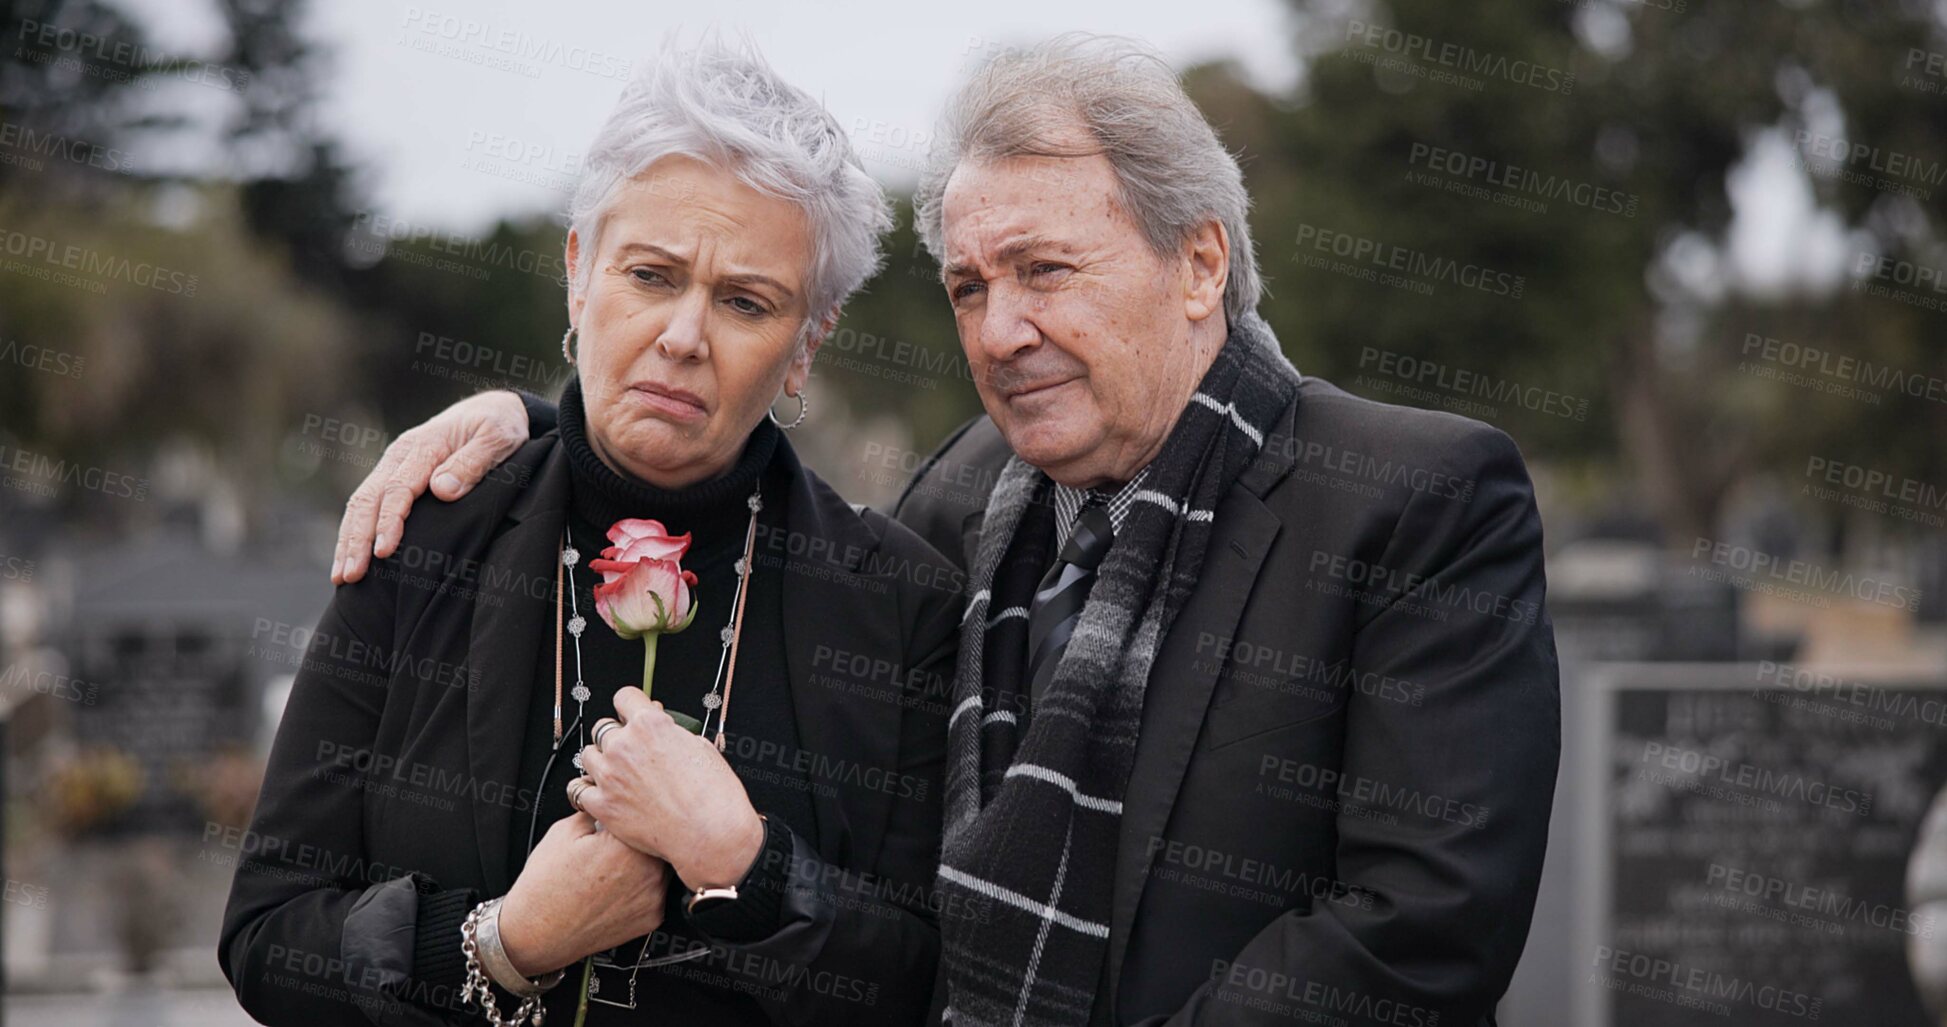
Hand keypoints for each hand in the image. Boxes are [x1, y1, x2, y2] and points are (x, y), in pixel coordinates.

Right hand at [332, 390, 529, 584]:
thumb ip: (472, 463)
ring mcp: (393, 466)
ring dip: (348, 540)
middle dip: (356, 539)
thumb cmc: (499, 426)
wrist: (493, 409)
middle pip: (368, 499)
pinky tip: (348, 558)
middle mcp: (400, 456)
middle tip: (350, 576)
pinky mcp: (393, 476)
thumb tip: (441, 491)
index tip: (384, 551)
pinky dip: (354, 531)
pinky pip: (367, 504)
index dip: (389, 521)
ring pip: (360, 503)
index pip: (398, 489)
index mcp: (425, 447)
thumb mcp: (497, 438)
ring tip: (341, 576)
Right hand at [497, 812, 668, 976]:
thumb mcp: (563, 831)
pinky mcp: (653, 916)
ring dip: (648, 858)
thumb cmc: (545, 887)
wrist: (538, 933)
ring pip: (663, 863)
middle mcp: (647, 872)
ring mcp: (653, 897)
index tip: (622, 813)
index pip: (644, 814)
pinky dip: (645, 884)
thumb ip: (596, 810)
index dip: (631, 812)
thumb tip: (609, 800)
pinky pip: (658, 889)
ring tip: (615, 864)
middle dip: (642, 835)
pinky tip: (619, 885)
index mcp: (627, 846)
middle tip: (618, 839)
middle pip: (659, 839)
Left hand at [577, 688, 765, 891]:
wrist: (710, 835)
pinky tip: (599, 792)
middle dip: (616, 736)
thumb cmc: (714, 796)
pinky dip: (587, 790)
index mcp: (650, 725)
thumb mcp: (702, 748)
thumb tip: (667, 735)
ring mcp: (610, 776)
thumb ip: (675, 735)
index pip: (625, 697)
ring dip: (600, 761)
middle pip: (603, 727)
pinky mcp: (603, 805)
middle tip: (630, 750)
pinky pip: (579, 789)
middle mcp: (625, 746)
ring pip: (587, 755)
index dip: (630, 705)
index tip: (631, 713)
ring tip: (616, 773)